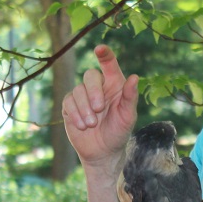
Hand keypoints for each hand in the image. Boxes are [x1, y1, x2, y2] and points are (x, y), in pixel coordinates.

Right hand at [61, 45, 138, 167]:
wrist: (103, 152)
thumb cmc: (119, 131)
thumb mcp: (128, 116)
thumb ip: (130, 97)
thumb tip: (134, 77)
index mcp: (115, 84)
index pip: (109, 64)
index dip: (105, 55)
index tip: (100, 49)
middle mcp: (97, 87)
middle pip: (90, 76)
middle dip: (93, 92)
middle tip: (99, 109)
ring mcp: (82, 96)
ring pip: (78, 90)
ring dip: (84, 108)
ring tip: (92, 124)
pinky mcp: (70, 107)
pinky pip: (68, 102)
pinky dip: (75, 114)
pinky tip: (83, 126)